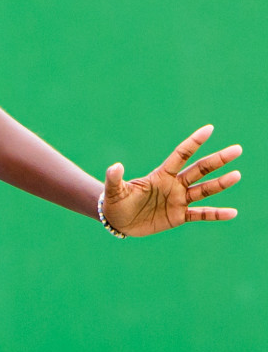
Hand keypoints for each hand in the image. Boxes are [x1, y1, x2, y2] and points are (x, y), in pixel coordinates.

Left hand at [102, 124, 241, 236]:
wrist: (118, 222)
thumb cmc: (115, 202)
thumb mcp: (114, 191)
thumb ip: (115, 178)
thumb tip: (115, 166)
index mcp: (160, 175)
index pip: (181, 155)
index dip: (194, 142)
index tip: (209, 129)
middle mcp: (174, 185)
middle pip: (199, 169)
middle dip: (217, 160)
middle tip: (237, 149)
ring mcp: (178, 200)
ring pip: (204, 190)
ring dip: (220, 183)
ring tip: (237, 175)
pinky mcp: (179, 216)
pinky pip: (201, 214)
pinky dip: (216, 214)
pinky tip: (232, 213)